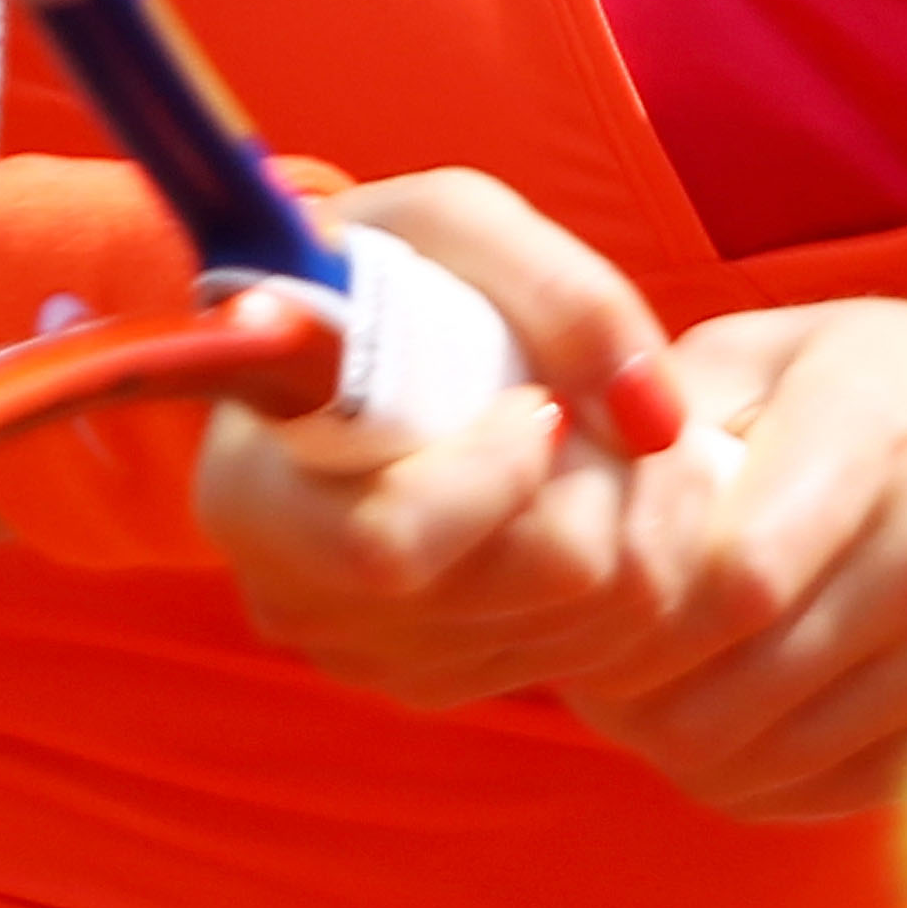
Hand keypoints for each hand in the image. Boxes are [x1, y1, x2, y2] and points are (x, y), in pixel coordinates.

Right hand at [191, 168, 682, 692]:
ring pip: (593, 621)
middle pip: (533, 582)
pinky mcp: (445, 680)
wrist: (343, 341)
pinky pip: (602, 647)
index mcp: (254, 495)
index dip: (502, 471)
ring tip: (596, 435)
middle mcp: (302, 600)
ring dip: (636, 515)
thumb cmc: (382, 272)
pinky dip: (628, 561)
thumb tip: (653, 418)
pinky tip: (586, 492)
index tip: (534, 400)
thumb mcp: (451, 227)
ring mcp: (375, 656)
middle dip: (605, 478)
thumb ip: (564, 296)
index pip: (393, 543)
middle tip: (590, 404)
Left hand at [557, 299, 906, 819]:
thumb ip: (675, 402)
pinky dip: (770, 779)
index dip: (632, 621)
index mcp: (872, 426)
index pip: (728, 578)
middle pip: (744, 683)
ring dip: (689, 749)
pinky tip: (736, 732)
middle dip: (640, 697)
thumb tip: (557, 467)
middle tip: (589, 682)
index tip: (583, 617)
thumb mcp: (794, 348)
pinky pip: (846, 792)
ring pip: (783, 756)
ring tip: (646, 706)